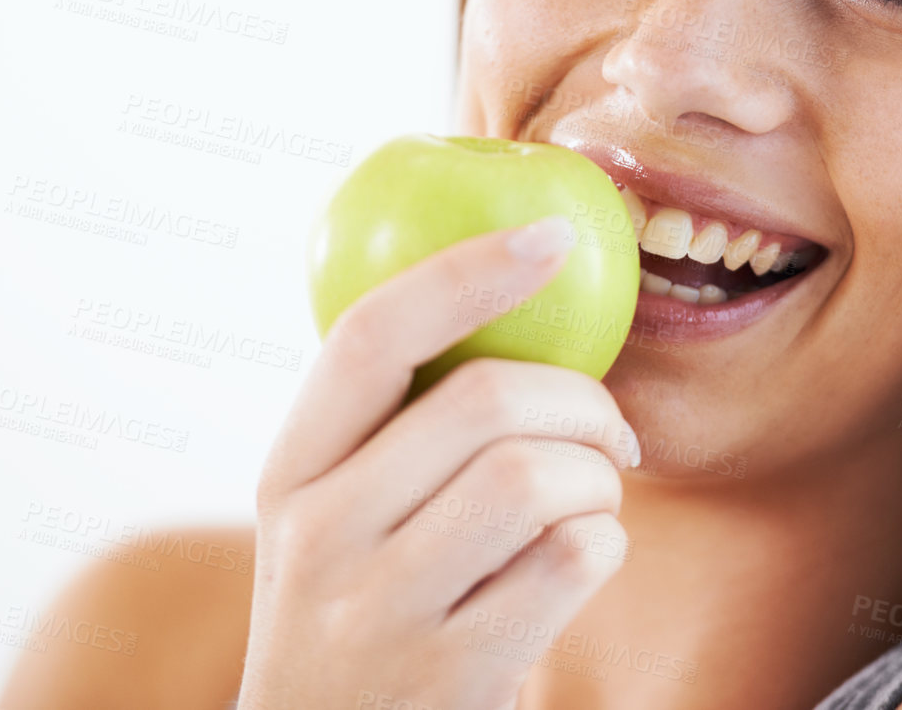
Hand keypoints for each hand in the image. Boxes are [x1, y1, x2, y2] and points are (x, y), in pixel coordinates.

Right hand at [236, 215, 639, 709]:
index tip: (553, 236)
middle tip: (610, 431)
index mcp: (290, 473)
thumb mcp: (337, 519)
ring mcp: (379, 611)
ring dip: (597, 479)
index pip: (372, 335)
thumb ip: (394, 429)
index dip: (469, 270)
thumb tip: (523, 283)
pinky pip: (573, 559)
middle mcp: (319, 536)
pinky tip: (581, 561)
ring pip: (537, 476)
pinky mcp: (452, 673)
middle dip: (583, 399)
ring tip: (590, 503)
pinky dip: (606, 544)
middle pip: (483, 400)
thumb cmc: (369, 612)